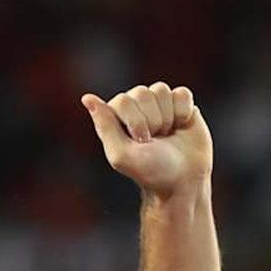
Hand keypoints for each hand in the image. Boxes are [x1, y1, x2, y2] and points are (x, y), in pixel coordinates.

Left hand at [82, 83, 212, 199]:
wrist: (183, 181)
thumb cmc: (150, 171)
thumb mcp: (121, 155)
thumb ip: (104, 125)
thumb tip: (87, 98)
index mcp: (115, 116)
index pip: (123, 100)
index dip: (135, 121)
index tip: (140, 142)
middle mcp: (135, 106)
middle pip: (143, 93)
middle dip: (152, 120)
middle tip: (153, 141)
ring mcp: (158, 104)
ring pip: (162, 90)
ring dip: (167, 117)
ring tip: (166, 135)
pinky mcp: (181, 104)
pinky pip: (182, 93)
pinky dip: (184, 112)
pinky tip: (180, 126)